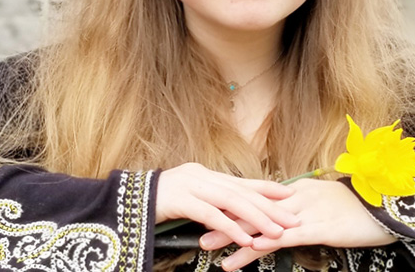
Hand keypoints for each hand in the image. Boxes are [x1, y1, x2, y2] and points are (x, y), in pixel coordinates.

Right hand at [156, 163, 300, 247]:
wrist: (121, 201)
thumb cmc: (154, 204)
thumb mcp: (185, 201)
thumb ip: (206, 204)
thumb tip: (229, 214)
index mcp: (204, 175)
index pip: (241, 181)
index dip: (266, 188)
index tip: (290, 195)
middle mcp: (201, 176)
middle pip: (242, 191)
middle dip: (270, 206)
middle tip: (293, 218)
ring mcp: (190, 185)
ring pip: (232, 201)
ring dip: (257, 218)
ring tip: (277, 232)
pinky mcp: (180, 200)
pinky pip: (211, 215)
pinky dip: (231, 227)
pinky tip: (246, 238)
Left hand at [199, 179, 395, 270]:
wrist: (390, 204)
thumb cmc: (360, 208)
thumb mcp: (327, 205)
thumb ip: (305, 210)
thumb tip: (285, 220)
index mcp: (298, 193)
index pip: (259, 201)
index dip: (233, 208)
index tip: (210, 214)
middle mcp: (297, 200)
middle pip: (254, 211)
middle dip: (225, 222)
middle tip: (198, 233)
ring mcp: (308, 213)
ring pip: (264, 226)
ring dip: (236, 238)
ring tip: (213, 249)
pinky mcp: (320, 227)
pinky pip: (287, 237)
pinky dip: (265, 245)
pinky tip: (249, 252)